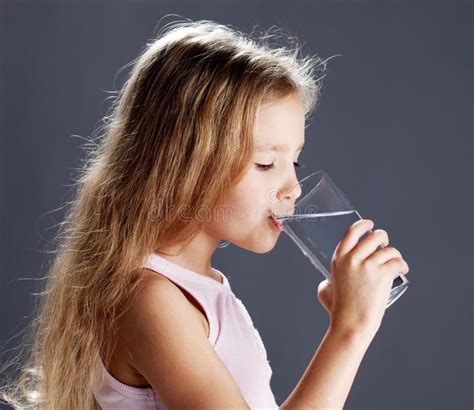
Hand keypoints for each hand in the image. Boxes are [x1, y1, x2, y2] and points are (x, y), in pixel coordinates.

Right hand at [317, 219, 409, 338]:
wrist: (351, 324)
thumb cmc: (338, 311)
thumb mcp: (324, 291)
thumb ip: (325, 282)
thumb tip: (326, 282)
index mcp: (338, 259)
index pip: (351, 232)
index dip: (363, 225)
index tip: (370, 224)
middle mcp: (353, 258)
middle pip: (373, 236)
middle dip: (382, 238)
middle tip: (385, 246)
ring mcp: (368, 265)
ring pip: (388, 249)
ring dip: (394, 254)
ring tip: (395, 261)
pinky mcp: (383, 274)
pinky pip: (397, 261)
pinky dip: (402, 264)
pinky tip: (402, 269)